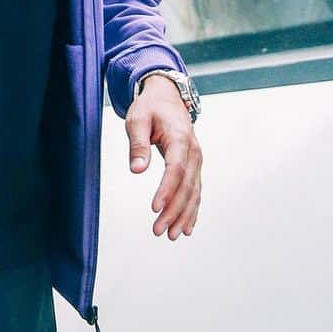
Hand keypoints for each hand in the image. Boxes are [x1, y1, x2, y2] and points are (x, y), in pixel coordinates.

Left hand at [125, 75, 202, 239]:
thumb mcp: (137, 120)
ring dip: (184, 215)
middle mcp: (193, 151)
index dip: (166, 191)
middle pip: (186, 186)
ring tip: (171, 235)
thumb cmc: (150, 107)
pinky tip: (186, 227)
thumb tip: (137, 170)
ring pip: (194, 192)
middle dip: (174, 211)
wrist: (167, 96)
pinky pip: (195, 190)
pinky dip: (192, 210)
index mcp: (179, 138)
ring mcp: (196, 159)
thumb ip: (138, 144)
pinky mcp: (194, 165)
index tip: (155, 208)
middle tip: (159, 230)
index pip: (175, 169)